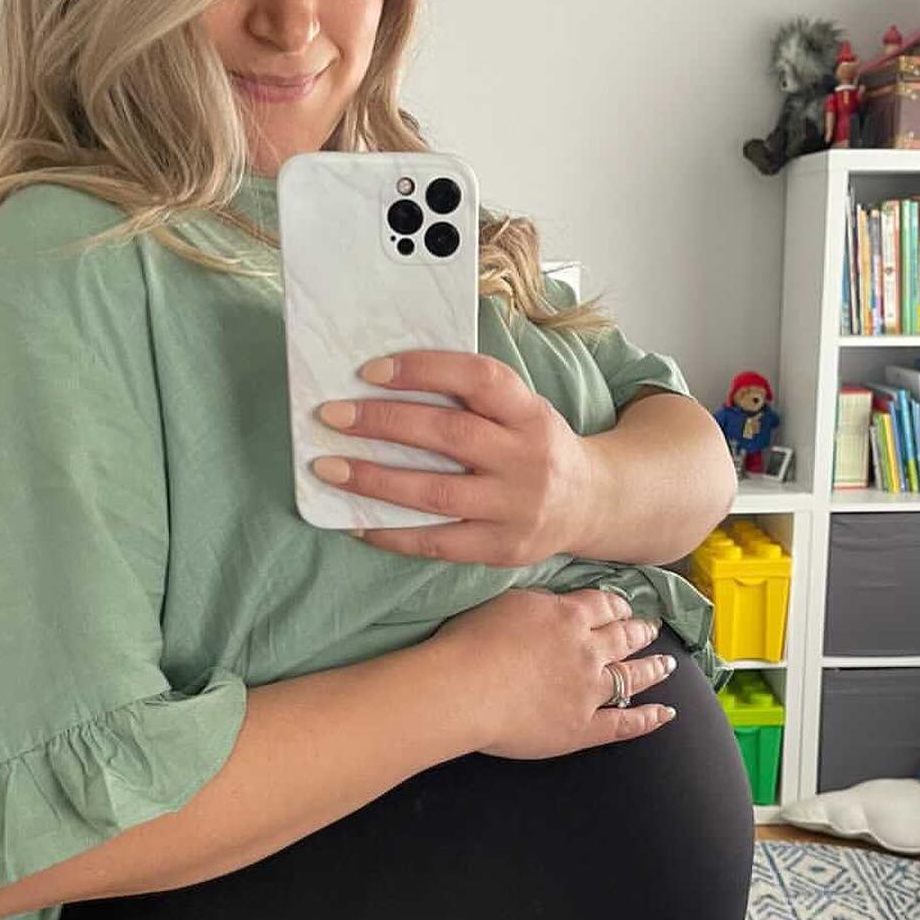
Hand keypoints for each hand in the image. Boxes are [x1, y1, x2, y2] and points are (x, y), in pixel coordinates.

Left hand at [312, 353, 593, 565]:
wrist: (591, 504)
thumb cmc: (535, 447)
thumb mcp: (522, 410)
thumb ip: (472, 398)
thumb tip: (383, 384)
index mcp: (531, 413)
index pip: (479, 379)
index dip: (424, 370)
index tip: (368, 370)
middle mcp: (527, 459)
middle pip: (450, 435)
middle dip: (384, 423)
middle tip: (331, 415)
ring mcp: (515, 509)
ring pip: (437, 494)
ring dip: (374, 480)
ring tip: (328, 468)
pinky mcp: (502, 549)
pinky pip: (437, 542)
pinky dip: (391, 533)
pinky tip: (354, 522)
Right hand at [430, 587, 677, 759]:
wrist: (463, 689)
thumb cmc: (470, 643)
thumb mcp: (506, 601)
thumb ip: (539, 602)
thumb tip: (555, 603)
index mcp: (568, 617)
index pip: (604, 606)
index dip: (618, 606)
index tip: (624, 607)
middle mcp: (587, 650)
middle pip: (623, 638)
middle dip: (639, 632)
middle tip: (651, 629)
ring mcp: (589, 691)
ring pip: (631, 677)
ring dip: (652, 669)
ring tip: (666, 664)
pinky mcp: (582, 728)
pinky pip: (624, 724)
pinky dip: (647, 719)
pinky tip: (664, 713)